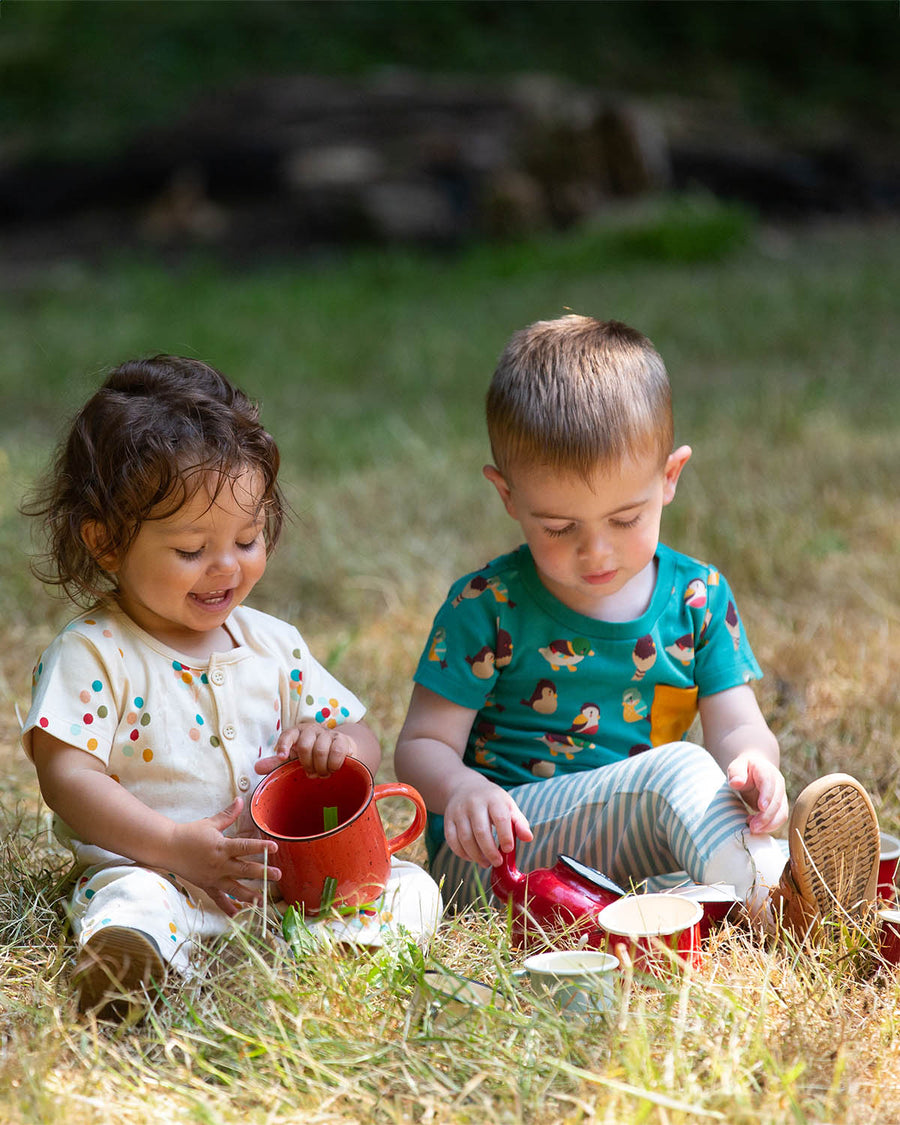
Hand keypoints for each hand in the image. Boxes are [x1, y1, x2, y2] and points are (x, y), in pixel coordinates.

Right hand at [171, 798, 280, 915]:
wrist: (168, 847)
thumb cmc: (190, 833)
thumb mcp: (211, 823)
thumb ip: (228, 814)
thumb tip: (241, 800)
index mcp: (221, 846)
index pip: (244, 846)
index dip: (260, 846)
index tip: (274, 847)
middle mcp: (219, 864)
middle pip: (244, 869)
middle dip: (262, 873)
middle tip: (278, 875)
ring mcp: (213, 877)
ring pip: (234, 888)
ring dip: (249, 894)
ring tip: (263, 900)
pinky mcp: (206, 885)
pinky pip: (218, 899)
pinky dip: (227, 907)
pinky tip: (237, 915)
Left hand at [256, 721, 358, 778]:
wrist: (340, 749)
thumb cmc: (313, 755)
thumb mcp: (294, 759)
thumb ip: (277, 764)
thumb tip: (257, 768)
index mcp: (297, 733)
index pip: (288, 735)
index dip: (284, 745)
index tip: (282, 757)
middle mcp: (312, 730)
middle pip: (304, 746)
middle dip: (307, 764)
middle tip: (310, 774)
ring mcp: (328, 733)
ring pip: (320, 750)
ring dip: (320, 767)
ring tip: (322, 773)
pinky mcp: (342, 739)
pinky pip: (336, 752)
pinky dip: (333, 764)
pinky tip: (333, 769)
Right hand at [443, 776, 532, 866]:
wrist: (465, 787)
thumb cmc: (492, 801)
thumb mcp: (508, 806)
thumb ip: (519, 822)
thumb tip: (528, 838)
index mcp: (493, 798)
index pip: (500, 818)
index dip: (505, 836)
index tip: (509, 850)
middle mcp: (474, 803)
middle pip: (480, 831)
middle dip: (490, 851)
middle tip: (497, 862)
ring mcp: (458, 811)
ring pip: (465, 838)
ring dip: (476, 855)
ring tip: (486, 863)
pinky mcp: (448, 820)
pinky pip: (452, 840)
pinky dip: (462, 853)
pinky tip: (472, 858)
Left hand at [727, 751, 787, 834]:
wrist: (754, 770)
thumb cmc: (743, 769)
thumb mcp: (736, 767)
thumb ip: (736, 773)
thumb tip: (737, 782)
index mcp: (766, 771)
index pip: (769, 783)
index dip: (767, 796)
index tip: (761, 807)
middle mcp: (778, 783)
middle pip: (776, 802)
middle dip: (766, 816)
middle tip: (752, 827)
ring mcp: (781, 795)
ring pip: (782, 813)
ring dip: (769, 824)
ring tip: (753, 829)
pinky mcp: (780, 806)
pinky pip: (779, 818)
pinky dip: (769, 826)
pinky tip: (756, 827)